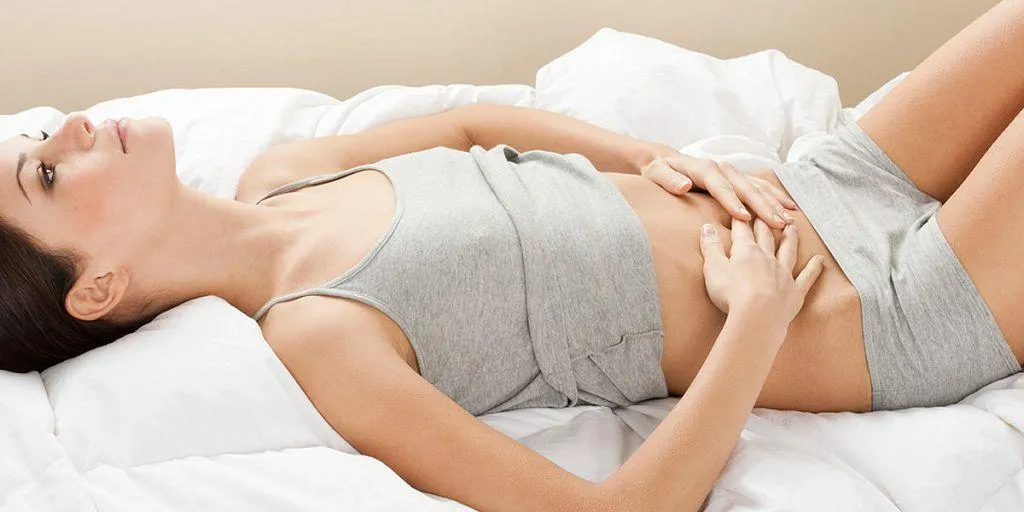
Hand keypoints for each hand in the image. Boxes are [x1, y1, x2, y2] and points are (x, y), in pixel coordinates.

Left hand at [640, 152, 797, 229]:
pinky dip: (775, 196)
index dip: (731, 201)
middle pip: (745, 187)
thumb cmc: (658, 171)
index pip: (720, 186)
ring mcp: (731, 172)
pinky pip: (760, 187)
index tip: (743, 217)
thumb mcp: (657, 174)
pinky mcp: (737, 178)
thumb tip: (683, 186)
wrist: (664, 160)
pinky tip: (789, 207)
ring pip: (757, 187)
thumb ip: (668, 180)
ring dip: (774, 203)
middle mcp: (721, 168)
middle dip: (763, 206)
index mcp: (703, 168)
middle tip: (778, 223)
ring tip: (789, 220)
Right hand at [699, 217, 824, 325]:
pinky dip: (814, 268)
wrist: (757, 316)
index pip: (742, 230)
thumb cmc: (731, 293)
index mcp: (746, 251)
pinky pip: (807, 277)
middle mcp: (767, 258)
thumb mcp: (713, 267)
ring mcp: (783, 274)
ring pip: (788, 250)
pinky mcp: (794, 292)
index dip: (741, 218)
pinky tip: (820, 260)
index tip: (742, 207)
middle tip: (767, 209)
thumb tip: (707, 226)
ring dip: (790, 237)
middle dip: (765, 221)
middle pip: (766, 235)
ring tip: (792, 226)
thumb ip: (711, 246)